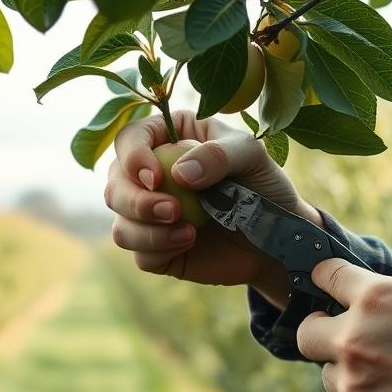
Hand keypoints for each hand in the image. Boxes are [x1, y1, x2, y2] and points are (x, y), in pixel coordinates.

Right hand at [104, 110, 320, 303]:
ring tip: (188, 232)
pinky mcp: (157, 248)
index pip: (130, 139)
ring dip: (145, 230)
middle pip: (115, 184)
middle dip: (135, 200)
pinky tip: (188, 242)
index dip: (133, 156)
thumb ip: (217, 155)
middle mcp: (152, 175)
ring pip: (120, 223)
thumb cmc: (264, 187)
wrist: (276, 239)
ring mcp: (150, 214)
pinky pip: (138, 253)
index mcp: (168, 139)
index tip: (156, 177)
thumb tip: (178, 173)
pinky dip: (157, 250)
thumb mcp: (251, 157)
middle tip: (172, 210)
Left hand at [297, 230, 391, 391]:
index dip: (330, 275)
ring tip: (386, 372)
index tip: (336, 281)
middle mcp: (354, 342)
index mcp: (376, 299)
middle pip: (307, 332)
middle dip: (322, 327)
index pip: (326, 275)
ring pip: (328, 376)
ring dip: (347, 370)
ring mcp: (355, 388)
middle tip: (350, 330)